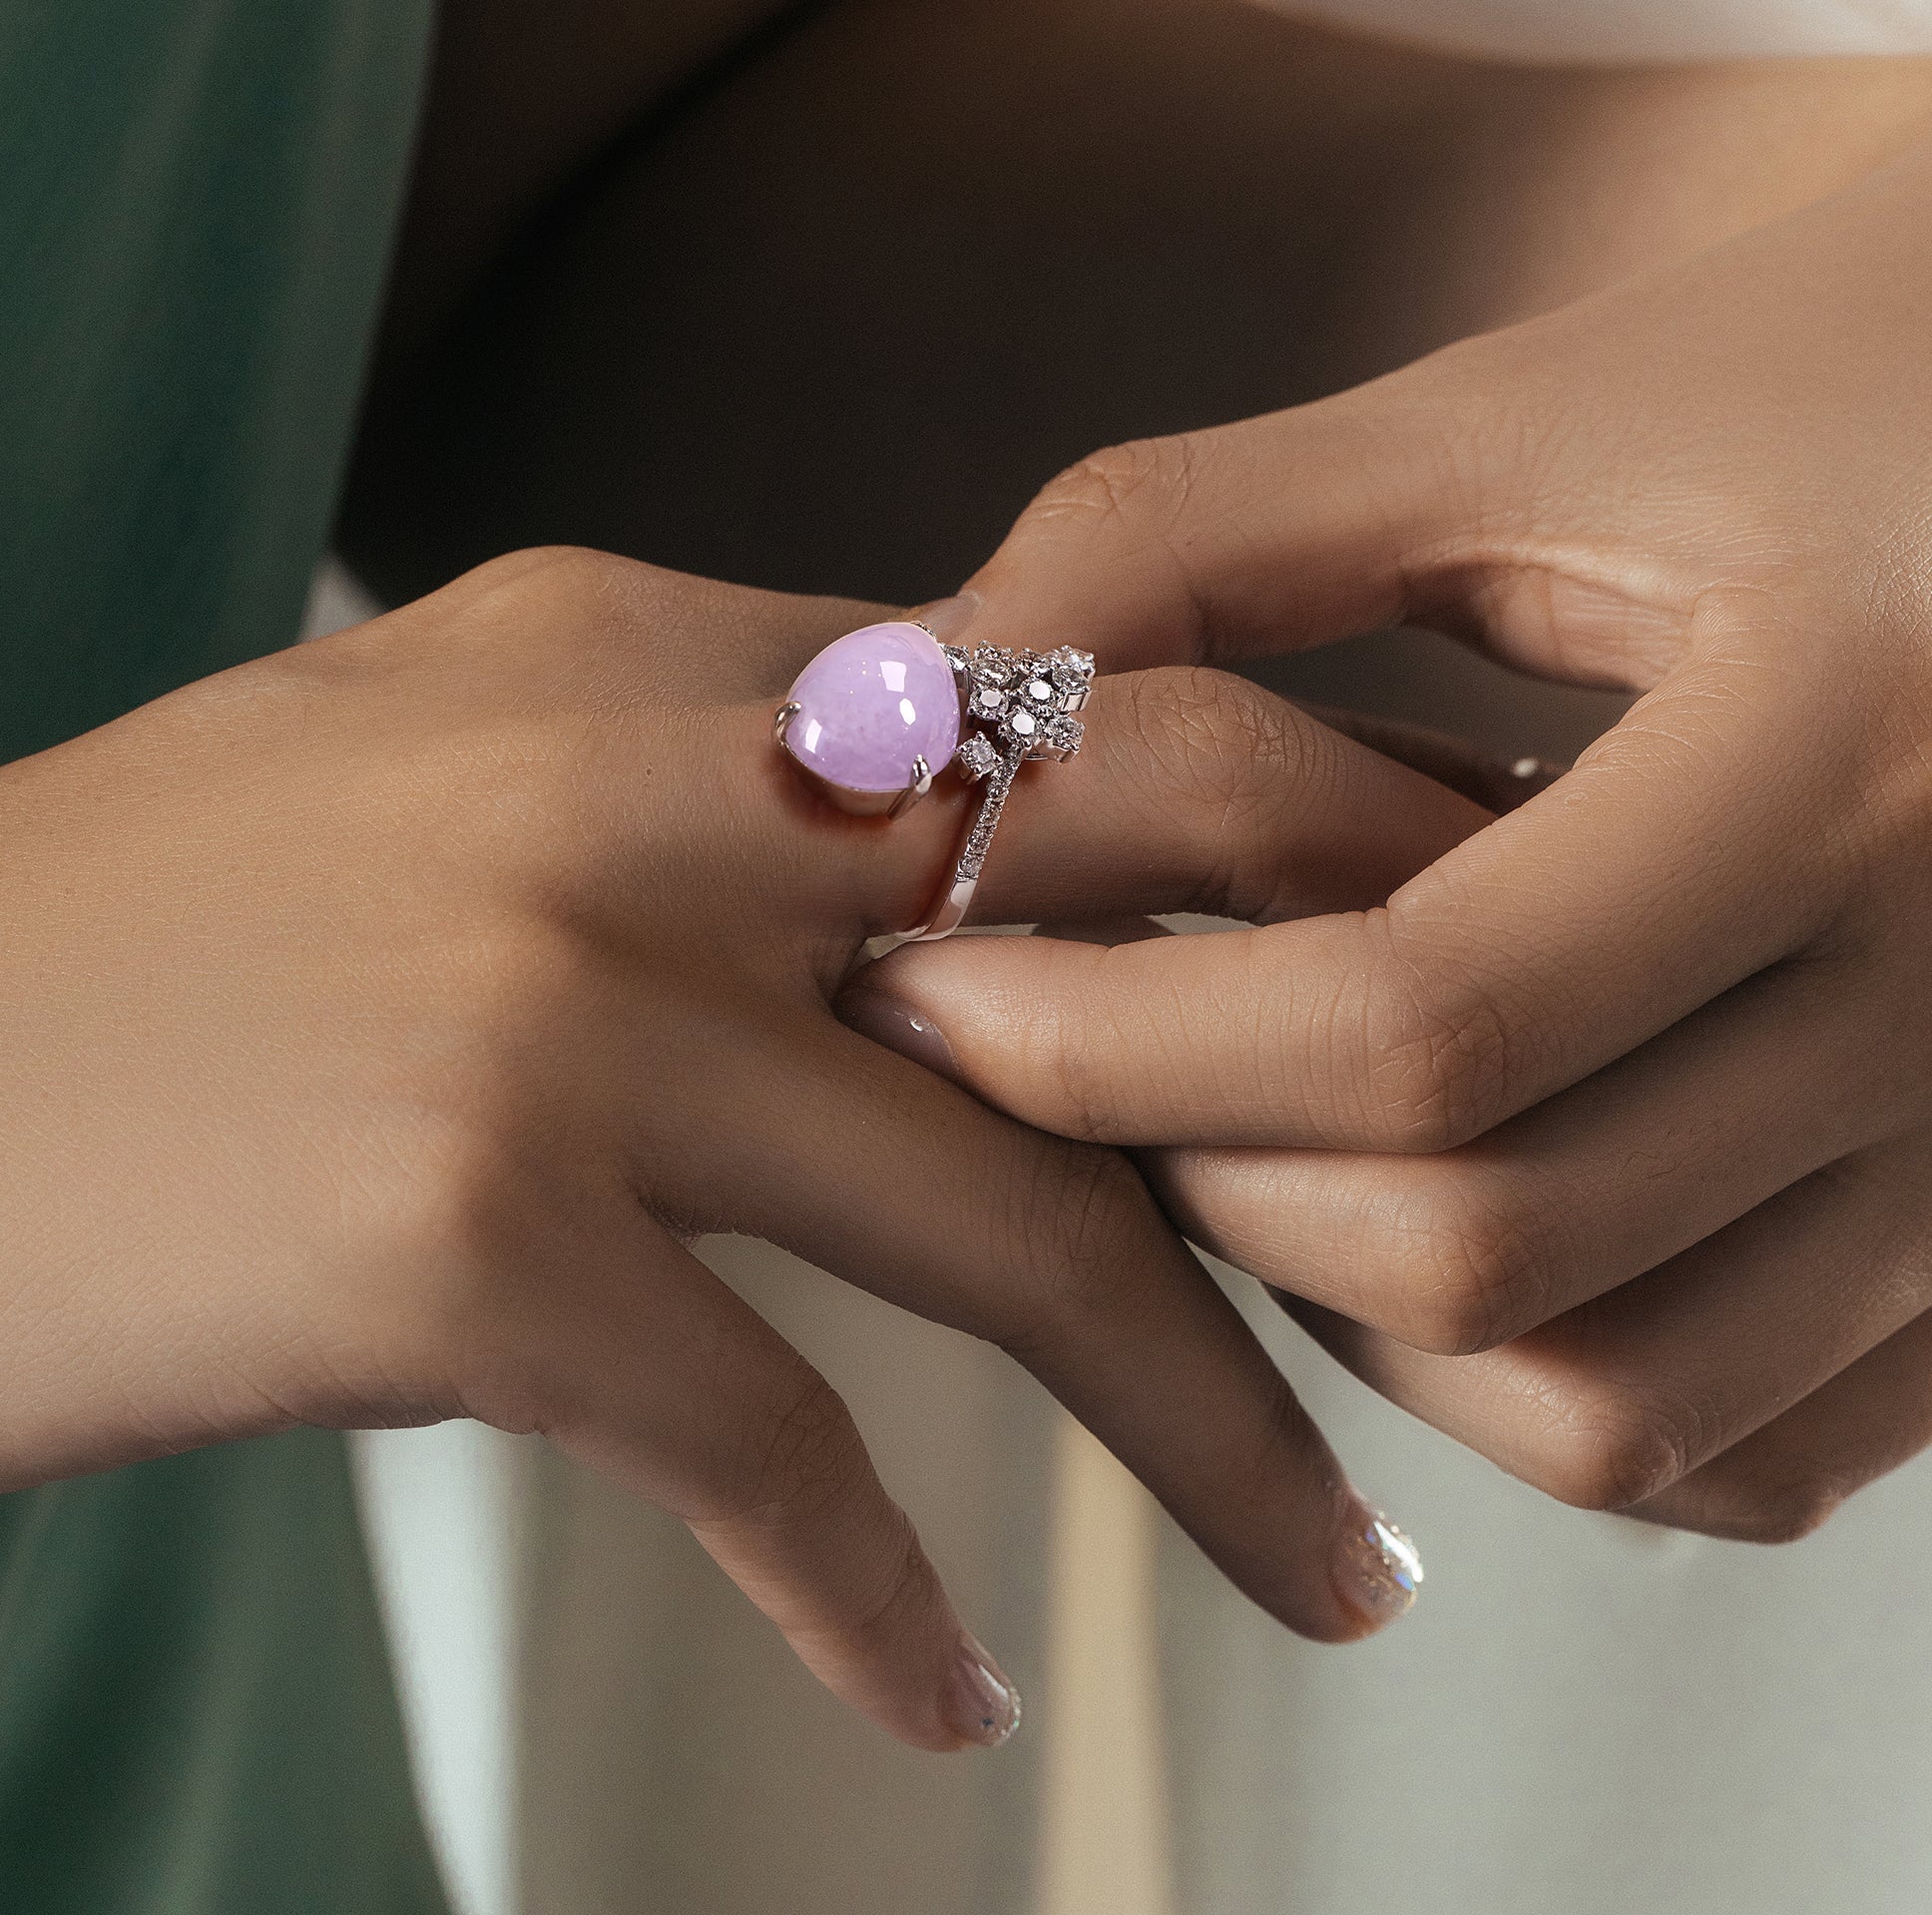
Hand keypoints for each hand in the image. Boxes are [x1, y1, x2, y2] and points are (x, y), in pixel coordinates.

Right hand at [0, 547, 1481, 1745]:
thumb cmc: (164, 943)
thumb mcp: (444, 767)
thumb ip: (699, 782)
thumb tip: (958, 883)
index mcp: (646, 657)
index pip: (1063, 723)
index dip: (1281, 849)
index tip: (1409, 975)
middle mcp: (638, 793)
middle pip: (1121, 913)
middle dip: (1347, 1067)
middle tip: (1487, 1231)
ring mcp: (560, 1004)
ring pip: (1010, 1216)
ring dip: (1200, 1424)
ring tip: (1332, 1574)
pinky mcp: (466, 1236)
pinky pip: (767, 1441)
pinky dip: (872, 1596)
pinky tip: (944, 1701)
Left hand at [855, 136, 1931, 1543]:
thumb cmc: (1826, 388)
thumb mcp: (1523, 417)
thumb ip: (1199, 536)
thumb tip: (924, 689)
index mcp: (1845, 756)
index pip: (1417, 1022)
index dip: (1114, 1039)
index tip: (927, 986)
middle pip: (1482, 1244)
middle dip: (1190, 1174)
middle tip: (1056, 1053)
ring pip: (1605, 1403)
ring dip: (1339, 1306)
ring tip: (1231, 1129)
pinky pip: (1733, 1443)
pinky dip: (1523, 1379)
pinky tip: (1431, 1205)